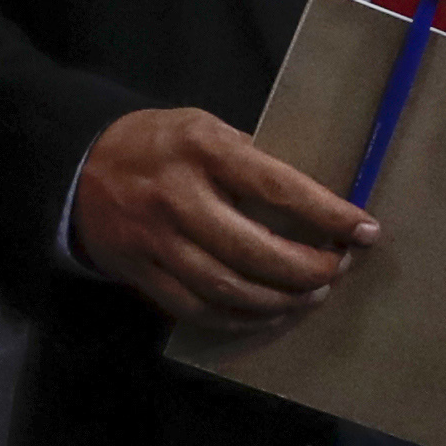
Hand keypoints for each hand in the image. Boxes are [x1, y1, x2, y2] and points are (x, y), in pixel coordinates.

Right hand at [74, 105, 375, 323]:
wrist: (78, 166)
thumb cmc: (161, 144)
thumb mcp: (205, 128)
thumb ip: (252, 160)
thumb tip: (321, 200)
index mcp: (203, 148)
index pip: (278, 187)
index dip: (328, 214)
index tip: (367, 231)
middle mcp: (177, 196)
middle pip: (254, 251)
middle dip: (307, 270)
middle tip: (336, 270)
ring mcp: (155, 239)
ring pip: (227, 287)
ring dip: (279, 300)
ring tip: (311, 295)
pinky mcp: (139, 272)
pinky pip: (197, 308)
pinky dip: (240, 317)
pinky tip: (269, 312)